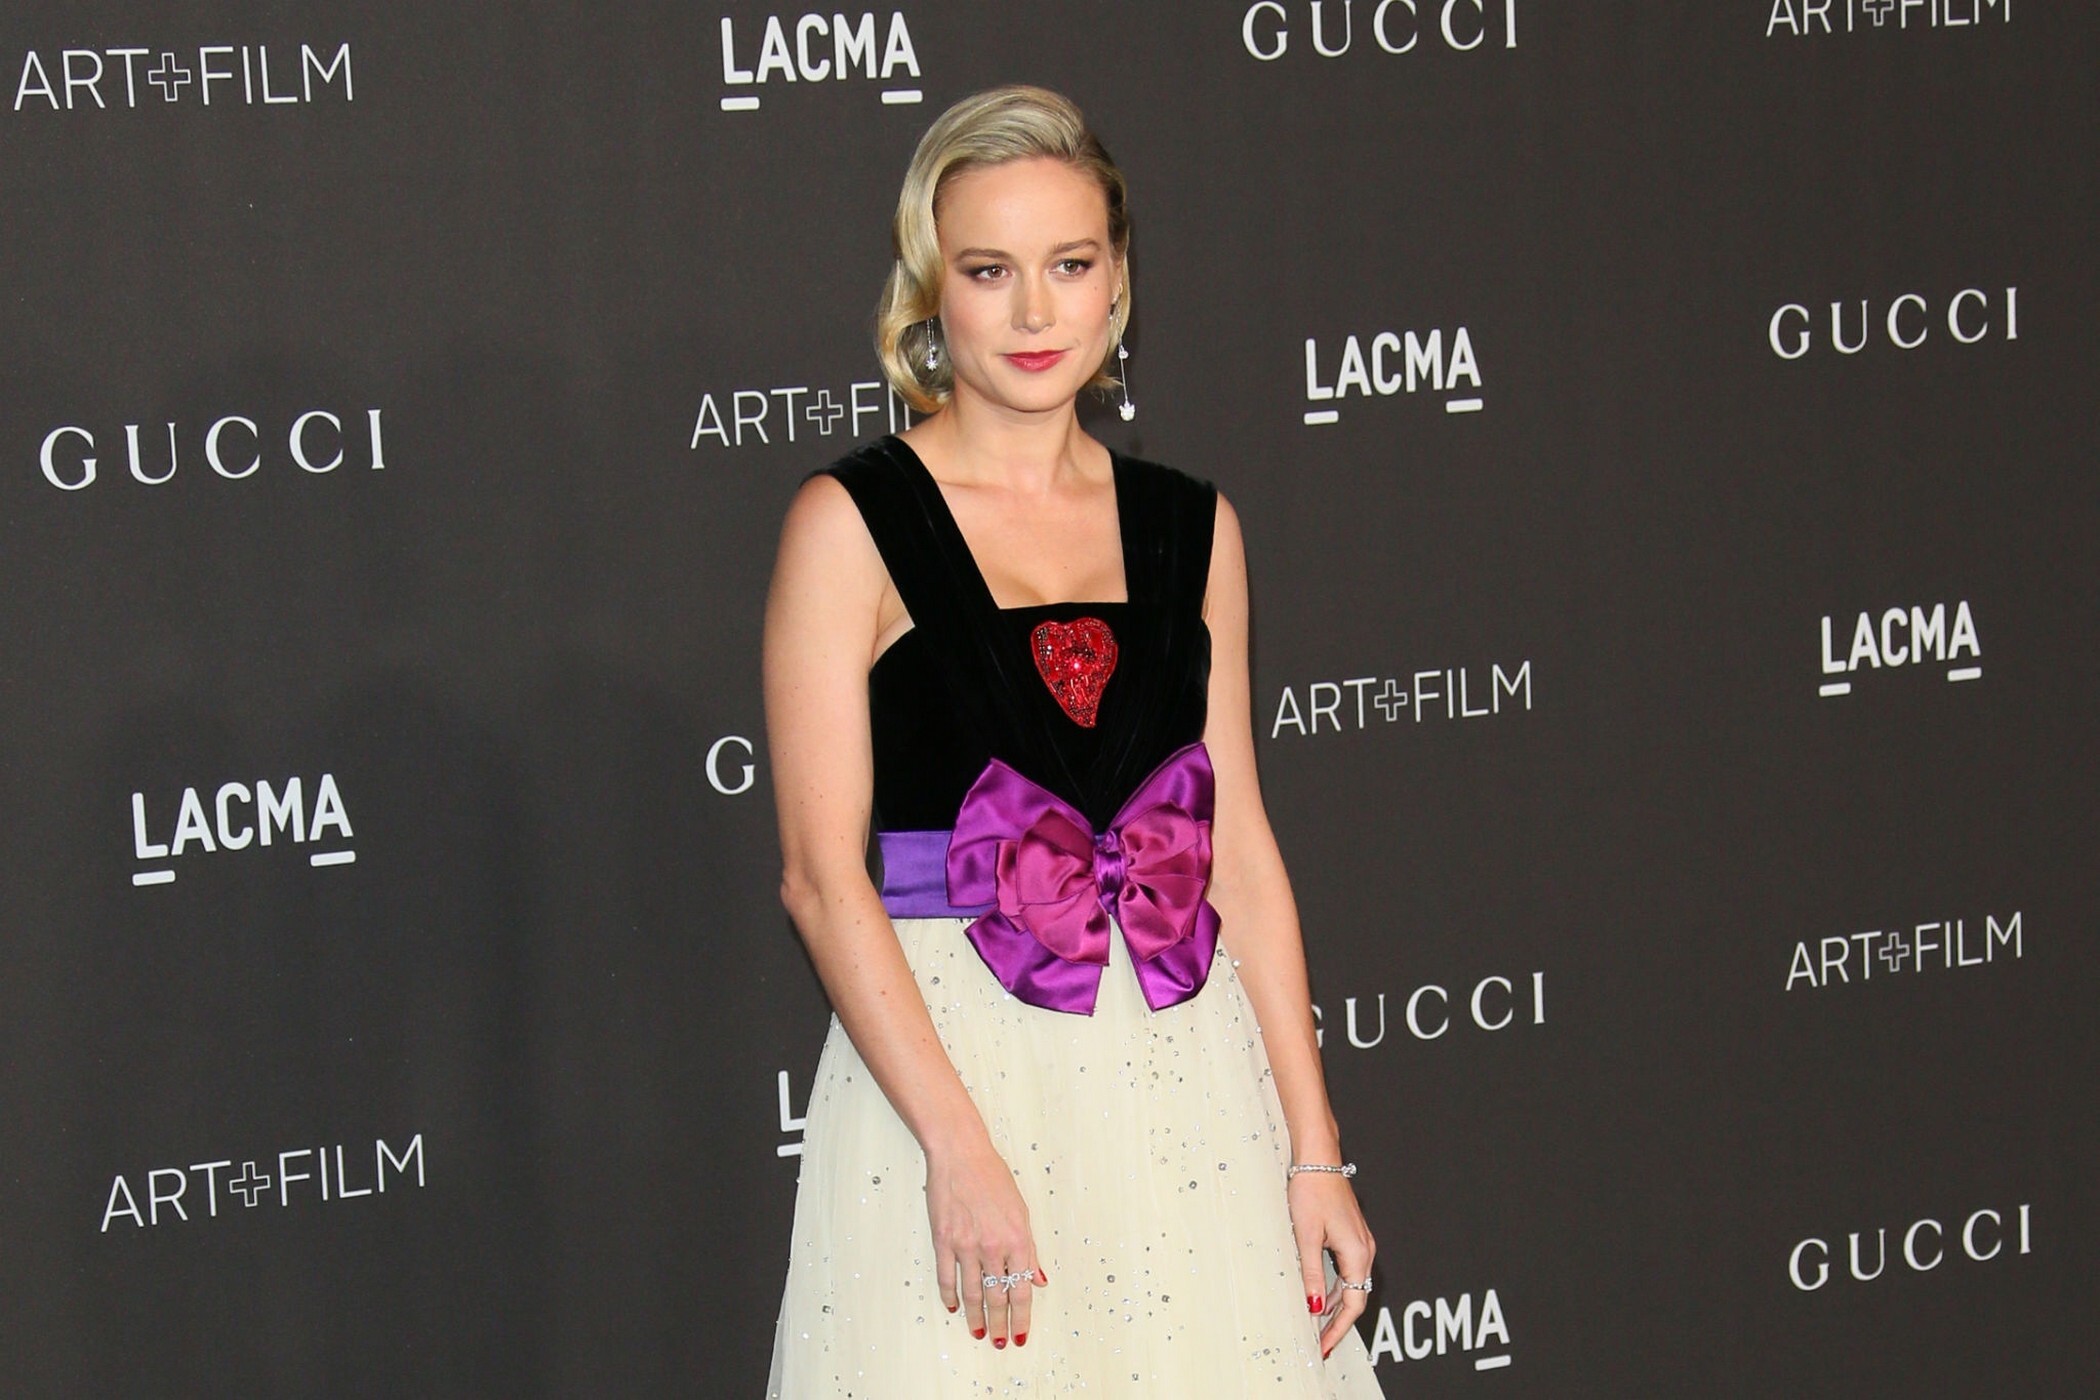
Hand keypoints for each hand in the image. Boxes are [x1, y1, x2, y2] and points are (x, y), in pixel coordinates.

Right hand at [925, 1138, 1045, 1347]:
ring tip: (979, 1333)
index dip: (1022, 1317)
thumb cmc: (992, 1177)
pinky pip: (946, 1277)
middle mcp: (992, 1246)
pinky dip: (949, 1296)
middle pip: (997, 1296)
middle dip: (1000, 1324)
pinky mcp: (943, 1240)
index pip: (1021, 1290)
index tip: (1021, 1335)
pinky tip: (953, 1307)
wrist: (960, 1155)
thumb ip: (1030, 1250)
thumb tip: (1039, 1280)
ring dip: (975, 1317)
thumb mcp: (1021, 1211)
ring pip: (971, 1293)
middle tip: (1000, 1343)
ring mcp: (965, 1245)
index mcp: (1017, 1238)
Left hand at [1288, 1171, 1375, 1359]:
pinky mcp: (1351, 1235)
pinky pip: (1347, 1269)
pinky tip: (1318, 1295)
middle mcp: (1365, 1249)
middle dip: (1337, 1322)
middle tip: (1319, 1341)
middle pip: (1355, 1296)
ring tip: (1315, 1324)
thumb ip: (1311, 1274)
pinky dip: (1334, 1287)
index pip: (1353, 1303)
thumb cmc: (1311, 1191)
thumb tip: (1314, 1307)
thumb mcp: (1305, 1237)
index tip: (1324, 1345)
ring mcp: (1360, 1242)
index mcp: (1358, 1253)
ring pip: (1351, 1283)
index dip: (1338, 1329)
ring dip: (1334, 1304)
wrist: (1318, 1160)